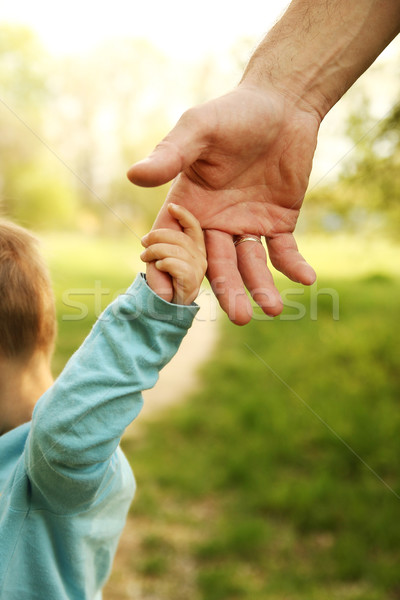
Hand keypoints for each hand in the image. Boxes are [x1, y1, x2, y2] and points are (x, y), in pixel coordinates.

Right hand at [128, 83, 318, 323]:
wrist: (282, 104)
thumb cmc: (234, 112)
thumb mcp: (199, 129)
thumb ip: (170, 154)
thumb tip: (133, 175)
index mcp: (188, 205)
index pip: (172, 244)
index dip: (167, 269)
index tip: (168, 297)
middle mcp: (214, 223)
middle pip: (216, 265)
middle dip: (228, 290)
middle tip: (240, 316)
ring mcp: (246, 226)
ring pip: (250, 265)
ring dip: (260, 287)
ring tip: (272, 309)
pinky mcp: (278, 224)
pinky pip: (284, 251)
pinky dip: (294, 265)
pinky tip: (306, 278)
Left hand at [140, 204, 206, 304]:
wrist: (162, 304)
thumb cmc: (163, 278)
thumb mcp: (164, 253)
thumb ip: (166, 240)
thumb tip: (160, 222)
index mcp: (196, 249)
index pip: (194, 227)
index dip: (184, 215)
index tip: (171, 207)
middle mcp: (201, 258)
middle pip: (180, 237)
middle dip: (158, 236)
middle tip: (143, 242)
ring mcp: (198, 270)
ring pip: (176, 250)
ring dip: (155, 251)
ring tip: (143, 256)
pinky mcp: (191, 281)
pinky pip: (175, 264)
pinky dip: (163, 263)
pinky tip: (156, 267)